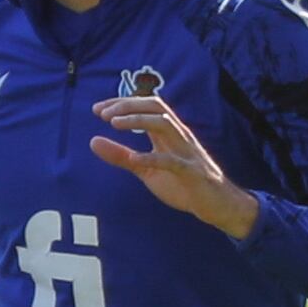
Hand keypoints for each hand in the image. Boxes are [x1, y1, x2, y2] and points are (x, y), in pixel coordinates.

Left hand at [90, 96, 260, 239]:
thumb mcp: (144, 169)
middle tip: (102, 113)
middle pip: (156, 107)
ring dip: (138, 120)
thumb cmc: (181, 182)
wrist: (215, 203)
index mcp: (167, 133)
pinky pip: (173, 161)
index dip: (122, 103)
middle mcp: (178, 136)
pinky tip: (134, 159)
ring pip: (165, 124)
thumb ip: (120, 156)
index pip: (146, 107)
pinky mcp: (191, 172)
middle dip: (128, 105)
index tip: (97, 108)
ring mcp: (185, 152)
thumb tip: (93, 141)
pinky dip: (153, 158)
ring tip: (114, 124)